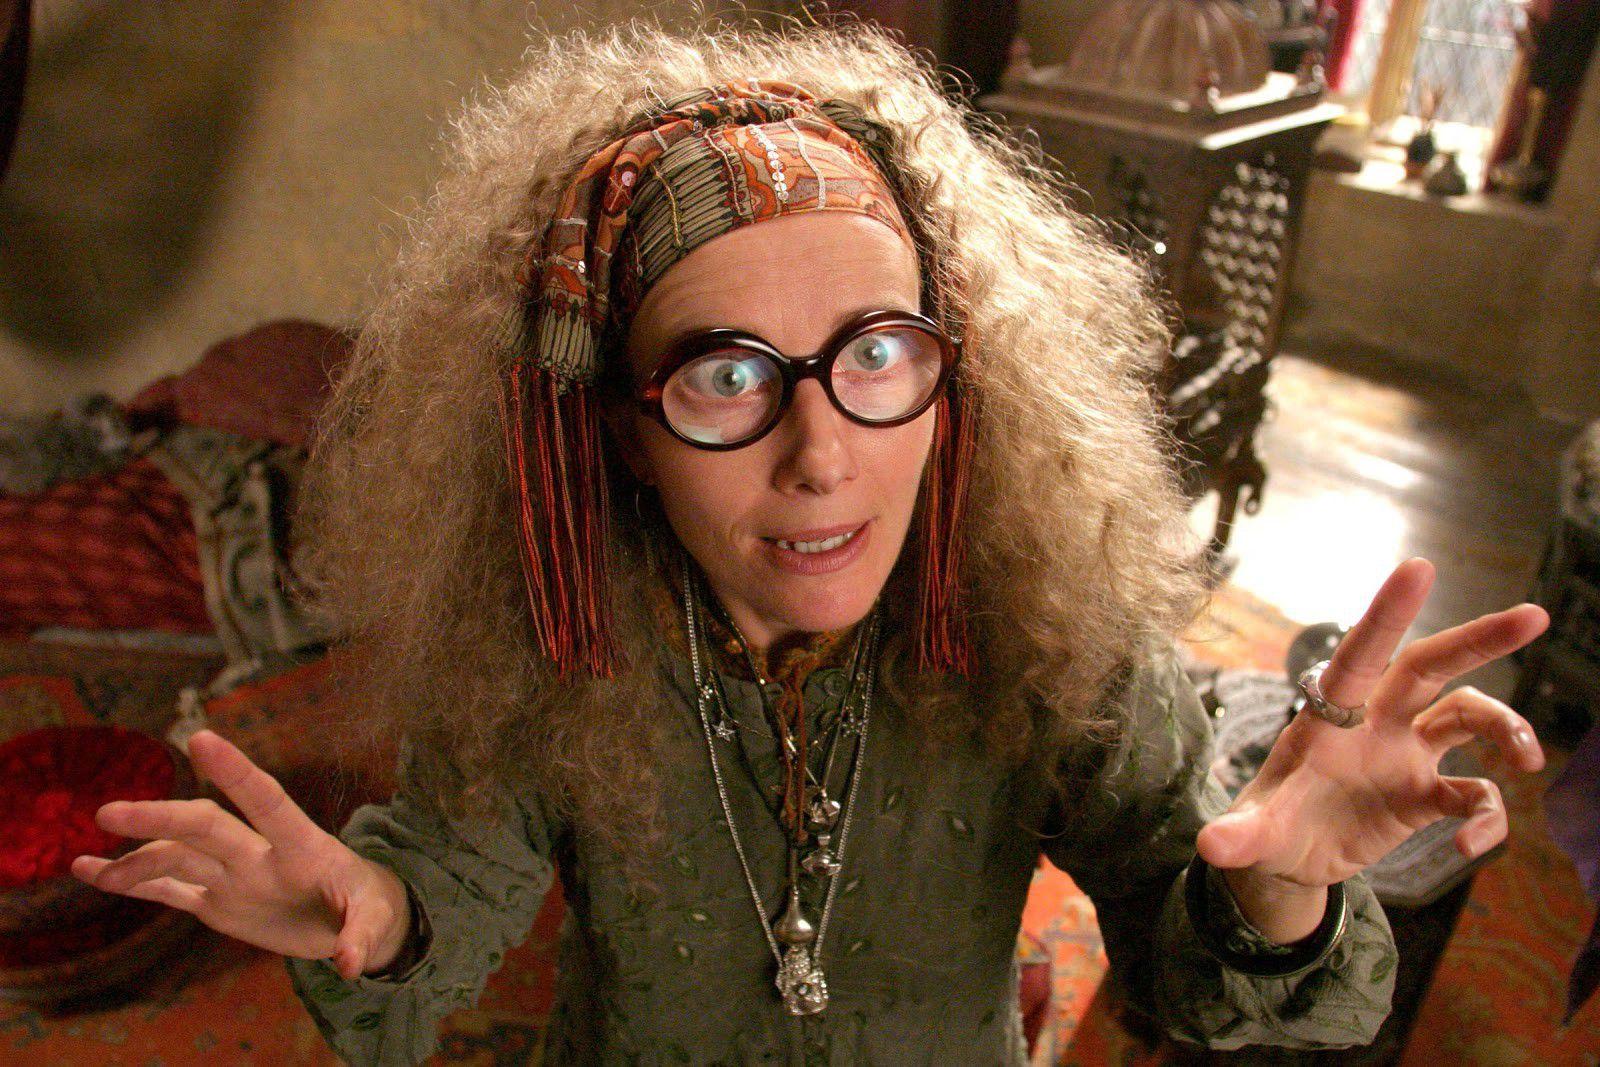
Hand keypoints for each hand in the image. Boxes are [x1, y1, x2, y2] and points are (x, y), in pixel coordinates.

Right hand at [71, 729, 410, 979]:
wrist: (354, 918)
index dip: (236, 772)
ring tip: (92, 868)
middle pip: (206, 827)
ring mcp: (234, 875)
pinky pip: (168, 890)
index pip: (266, 800)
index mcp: (302, 847)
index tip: (201, 739)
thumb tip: (351, 964)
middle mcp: (260, 854)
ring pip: (179, 857)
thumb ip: (362, 938)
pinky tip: (89, 871)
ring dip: (137, 859)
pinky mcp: (217, 902)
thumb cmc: (371, 907)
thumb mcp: (377, 921)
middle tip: (110, 812)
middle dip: (161, 818)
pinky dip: (131, 883)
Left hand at [1196, 558, 1548, 940]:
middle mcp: (1373, 723)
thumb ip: (1239, 836)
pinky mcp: (1423, 796)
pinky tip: (1469, 846)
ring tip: (1526, 760)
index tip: (1419, 566)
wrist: (1285, 861)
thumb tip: (1211, 844)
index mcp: (1330, 715)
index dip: (1388, 614)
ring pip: (1467, 717)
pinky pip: (1473, 794)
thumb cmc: (1265, 827)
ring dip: (1505, 729)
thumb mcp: (1250, 832)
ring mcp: (1403, 756)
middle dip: (1480, 640)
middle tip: (1534, 616)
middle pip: (1431, 667)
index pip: (1360, 654)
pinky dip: (1486, 817)